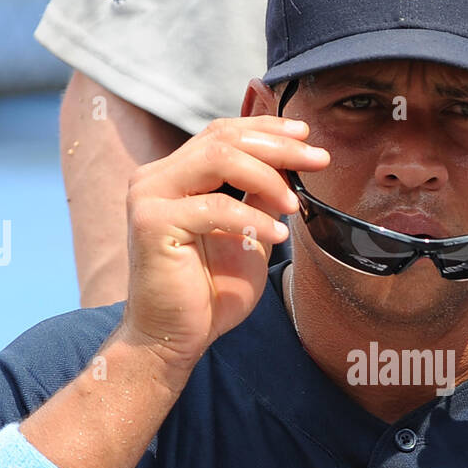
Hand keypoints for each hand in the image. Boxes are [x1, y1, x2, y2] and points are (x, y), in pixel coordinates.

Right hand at [119, 116, 328, 378]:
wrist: (175, 337)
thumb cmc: (209, 293)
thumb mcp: (249, 235)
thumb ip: (261, 198)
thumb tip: (292, 165)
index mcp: (174, 175)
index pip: (222, 134)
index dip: (266, 130)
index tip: (306, 137)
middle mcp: (155, 178)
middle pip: (223, 139)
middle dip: (277, 147)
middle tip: (317, 160)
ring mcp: (149, 197)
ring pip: (217, 159)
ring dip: (267, 176)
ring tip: (295, 204)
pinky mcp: (152, 224)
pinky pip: (214, 208)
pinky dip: (252, 218)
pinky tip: (277, 236)